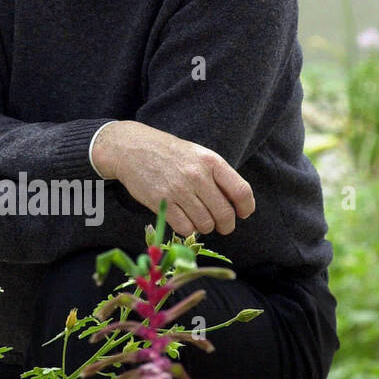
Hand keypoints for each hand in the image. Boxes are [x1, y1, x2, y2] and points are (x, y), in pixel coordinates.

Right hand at [92, 121, 254, 236]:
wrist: (132, 149)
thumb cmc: (170, 154)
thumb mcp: (199, 155)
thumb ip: (218, 176)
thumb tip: (236, 204)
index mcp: (211, 161)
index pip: (241, 191)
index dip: (246, 208)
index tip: (243, 213)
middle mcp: (197, 175)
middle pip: (224, 214)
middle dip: (226, 225)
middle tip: (221, 225)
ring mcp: (178, 190)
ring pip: (205, 224)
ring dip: (205, 227)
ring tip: (199, 219)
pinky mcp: (162, 202)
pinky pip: (185, 228)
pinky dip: (188, 229)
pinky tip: (185, 220)